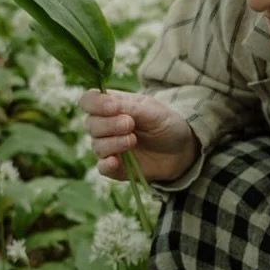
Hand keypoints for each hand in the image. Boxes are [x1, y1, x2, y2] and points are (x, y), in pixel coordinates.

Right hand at [80, 89, 197, 184]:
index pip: (88, 101)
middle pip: (90, 124)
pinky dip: (106, 164)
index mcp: (111, 106)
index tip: (114, 108)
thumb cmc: (165, 124)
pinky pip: (101, 167)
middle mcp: (105, 127)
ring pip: (96, 145)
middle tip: (130, 124)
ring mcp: (109, 148)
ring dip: (113, 142)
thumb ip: (129, 106)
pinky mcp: (115, 168)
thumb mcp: (151, 110)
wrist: (181, 150)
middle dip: (109, 124)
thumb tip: (108, 103)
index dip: (95, 104)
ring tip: (133, 140)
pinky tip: (115, 161)